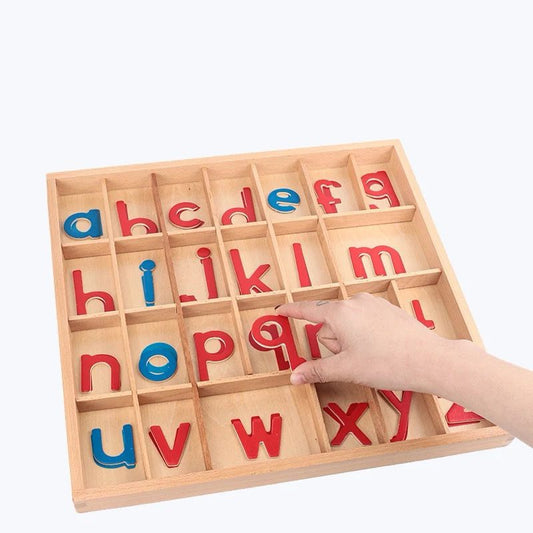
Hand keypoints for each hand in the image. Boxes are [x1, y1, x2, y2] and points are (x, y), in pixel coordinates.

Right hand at [277, 293, 459, 392]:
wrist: (429, 359)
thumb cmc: (389, 363)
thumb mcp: (347, 369)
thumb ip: (317, 370)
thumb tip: (295, 376)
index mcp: (340, 313)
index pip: (307, 310)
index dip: (291, 311)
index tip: (279, 310)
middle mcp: (355, 302)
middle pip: (329, 322)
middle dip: (333, 343)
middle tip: (351, 360)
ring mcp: (373, 304)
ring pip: (348, 322)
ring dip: (349, 339)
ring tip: (370, 356)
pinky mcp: (388, 309)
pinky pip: (365, 320)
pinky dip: (365, 335)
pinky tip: (380, 349)